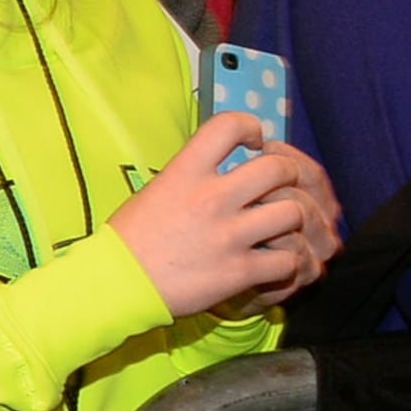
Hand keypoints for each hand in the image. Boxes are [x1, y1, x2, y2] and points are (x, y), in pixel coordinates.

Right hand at [106, 115, 330, 316]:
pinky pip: (288, 260)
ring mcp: (228, 236)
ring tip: (281, 227)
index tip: (255, 143)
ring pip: (294, 213)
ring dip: (293, 220)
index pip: (229, 126)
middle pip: (279, 168)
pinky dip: (287, 262)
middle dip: (289, 174)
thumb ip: (193, 176)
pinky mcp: (239, 271)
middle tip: (281, 185)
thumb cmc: (131, 238)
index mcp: (185, 173)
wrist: (117, 284)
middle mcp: (211, 199)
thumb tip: (224, 168)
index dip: (250, 127)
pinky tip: (273, 262)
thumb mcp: (156, 191)